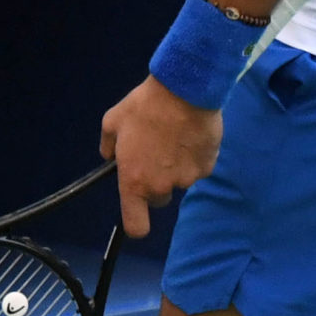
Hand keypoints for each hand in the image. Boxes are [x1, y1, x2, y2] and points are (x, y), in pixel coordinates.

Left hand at [101, 77, 222, 237]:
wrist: (184, 90)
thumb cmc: (144, 106)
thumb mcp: (113, 121)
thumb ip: (108, 146)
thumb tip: (109, 156)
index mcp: (134, 182)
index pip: (136, 226)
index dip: (137, 223)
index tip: (138, 213)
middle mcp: (160, 187)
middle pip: (158, 199)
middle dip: (156, 183)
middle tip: (155, 155)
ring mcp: (186, 179)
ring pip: (179, 181)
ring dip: (176, 168)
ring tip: (175, 138)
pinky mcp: (207, 168)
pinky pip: (198, 169)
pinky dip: (194, 158)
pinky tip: (190, 135)